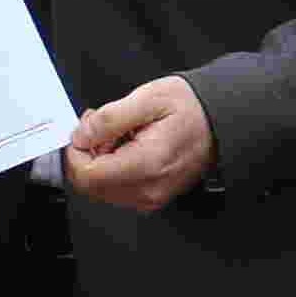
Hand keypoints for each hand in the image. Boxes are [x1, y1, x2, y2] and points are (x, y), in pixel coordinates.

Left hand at [63, 75, 213, 211]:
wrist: (219, 121)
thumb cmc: (191, 109)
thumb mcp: (147, 98)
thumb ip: (109, 119)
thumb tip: (82, 135)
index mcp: (146, 164)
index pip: (87, 175)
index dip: (76, 151)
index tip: (85, 131)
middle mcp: (148, 189)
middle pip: (91, 185)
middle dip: (88, 155)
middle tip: (102, 127)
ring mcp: (151, 198)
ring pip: (101, 189)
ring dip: (100, 161)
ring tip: (120, 135)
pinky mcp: (152, 198)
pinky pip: (117, 190)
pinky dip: (113, 169)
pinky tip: (128, 148)